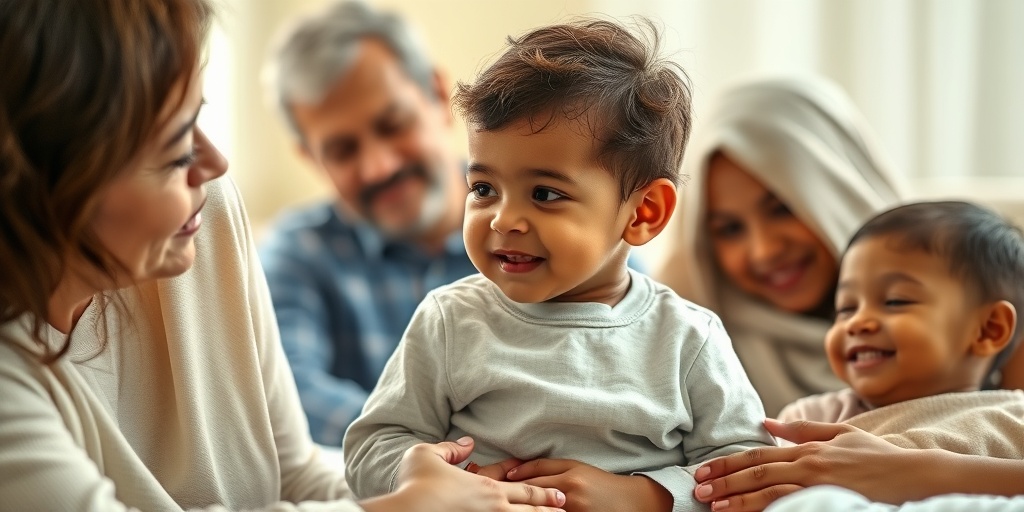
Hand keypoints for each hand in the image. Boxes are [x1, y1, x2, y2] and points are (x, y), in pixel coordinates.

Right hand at [360, 437, 566, 511]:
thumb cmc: (414, 484)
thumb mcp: (427, 455)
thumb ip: (451, 449)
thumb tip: (467, 443)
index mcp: (486, 488)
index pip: (524, 489)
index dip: (543, 492)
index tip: (558, 493)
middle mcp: (493, 509)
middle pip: (530, 510)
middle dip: (551, 509)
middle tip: (567, 507)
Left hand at [506, 459, 671, 511]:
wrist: (632, 502)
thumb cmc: (602, 484)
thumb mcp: (578, 468)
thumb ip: (550, 467)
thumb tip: (517, 469)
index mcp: (570, 476)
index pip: (535, 472)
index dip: (515, 473)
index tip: (499, 475)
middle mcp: (570, 493)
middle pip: (534, 491)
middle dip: (512, 491)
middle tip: (492, 491)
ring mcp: (573, 510)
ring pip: (540, 508)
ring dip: (522, 505)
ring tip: (505, 504)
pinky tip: (526, 511)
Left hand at [692, 419, 910, 510]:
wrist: (919, 476)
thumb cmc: (880, 457)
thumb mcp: (842, 434)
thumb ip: (802, 429)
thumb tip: (766, 421)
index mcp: (809, 449)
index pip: (758, 456)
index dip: (727, 464)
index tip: (703, 472)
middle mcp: (810, 465)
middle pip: (756, 474)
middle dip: (724, 482)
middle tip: (697, 491)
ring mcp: (821, 486)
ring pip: (770, 493)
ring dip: (739, 501)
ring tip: (714, 507)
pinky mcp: (832, 502)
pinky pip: (793, 508)